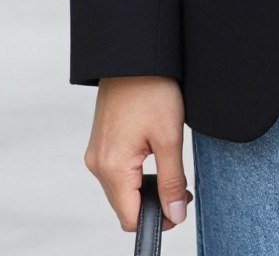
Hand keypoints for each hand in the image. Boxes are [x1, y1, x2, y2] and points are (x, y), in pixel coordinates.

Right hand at [84, 76, 191, 231]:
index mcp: (113, 167)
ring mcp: (96, 153)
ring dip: (146, 189)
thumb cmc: (153, 91)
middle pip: (125, 206)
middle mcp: (97, 165)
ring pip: (121, 190)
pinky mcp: (100, 143)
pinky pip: (117, 172)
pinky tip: (156, 157)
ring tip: (172, 170)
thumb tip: (174, 216)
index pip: (130, 218)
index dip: (157, 220)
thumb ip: (171, 181)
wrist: (134, 57)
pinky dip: (137, 175)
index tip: (180, 208)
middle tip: (182, 190)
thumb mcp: (170, 139)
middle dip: (154, 204)